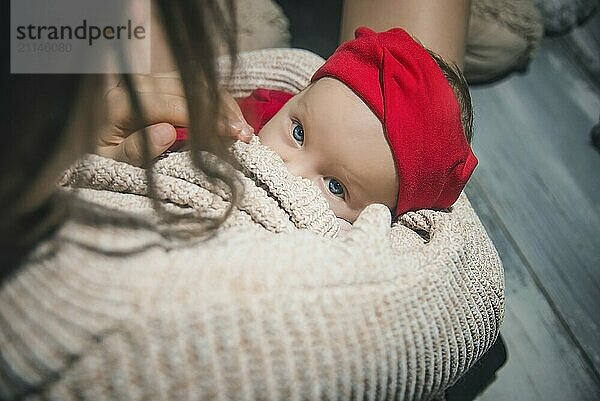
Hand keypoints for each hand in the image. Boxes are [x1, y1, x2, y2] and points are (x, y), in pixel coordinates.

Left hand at [96, 73, 252, 165]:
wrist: (90, 143)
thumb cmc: (101, 158)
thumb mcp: (110, 162)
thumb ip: (135, 150)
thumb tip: (167, 132)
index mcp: (119, 102)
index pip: (172, 104)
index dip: (206, 119)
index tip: (234, 135)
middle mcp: (134, 82)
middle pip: (189, 88)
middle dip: (222, 111)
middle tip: (247, 135)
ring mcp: (148, 77)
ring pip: (195, 81)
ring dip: (223, 103)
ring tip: (243, 128)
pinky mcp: (159, 79)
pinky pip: (193, 82)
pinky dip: (216, 98)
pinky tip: (231, 116)